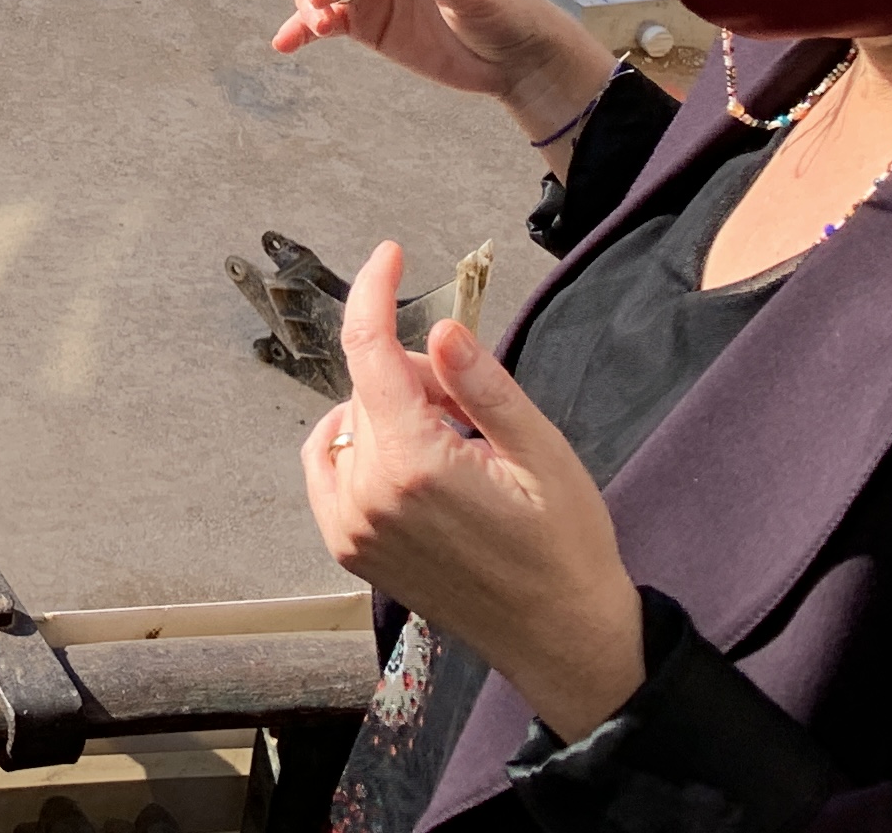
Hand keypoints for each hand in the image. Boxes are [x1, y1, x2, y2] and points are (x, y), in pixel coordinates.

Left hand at [301, 242, 646, 740]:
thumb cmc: (563, 546)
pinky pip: (328, 462)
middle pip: (368, 385)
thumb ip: (481, 385)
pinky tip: (410, 457)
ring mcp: (350, 524)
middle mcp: (367, 493)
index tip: (389, 255)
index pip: (368, 351)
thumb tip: (436, 328)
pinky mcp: (348, 545)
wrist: (560, 637)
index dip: (375, 291)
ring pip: (351, 421)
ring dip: (392, 413)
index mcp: (414, 463)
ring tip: (456, 451)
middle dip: (414, 375)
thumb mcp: (541, 452)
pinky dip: (359, 442)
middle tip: (473, 413)